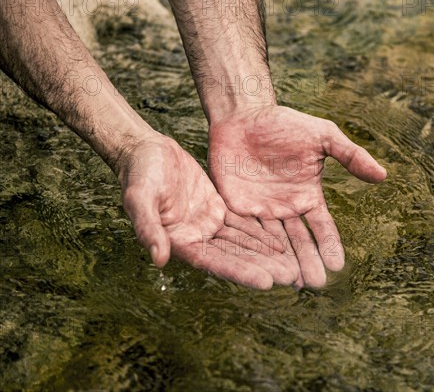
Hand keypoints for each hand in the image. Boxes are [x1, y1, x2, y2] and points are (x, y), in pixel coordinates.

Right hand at [118, 132, 297, 288]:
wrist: (146, 151)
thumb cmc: (138, 174)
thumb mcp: (140, 198)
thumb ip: (149, 228)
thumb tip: (159, 260)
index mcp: (179, 242)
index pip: (214, 262)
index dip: (240, 272)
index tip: (266, 283)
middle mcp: (197, 238)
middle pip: (235, 256)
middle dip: (263, 267)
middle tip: (292, 278)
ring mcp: (208, 224)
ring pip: (243, 242)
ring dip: (267, 254)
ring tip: (294, 266)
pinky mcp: (217, 208)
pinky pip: (243, 223)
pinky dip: (262, 233)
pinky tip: (283, 242)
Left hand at [208, 105, 386, 287]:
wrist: (243, 116)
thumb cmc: (285, 124)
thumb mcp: (322, 136)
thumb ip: (350, 155)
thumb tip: (383, 175)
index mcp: (308, 197)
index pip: (322, 227)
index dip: (329, 245)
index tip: (337, 265)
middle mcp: (286, 210)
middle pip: (298, 242)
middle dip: (306, 262)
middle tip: (314, 284)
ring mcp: (260, 212)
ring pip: (272, 243)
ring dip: (280, 262)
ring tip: (289, 282)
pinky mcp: (235, 209)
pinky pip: (244, 231)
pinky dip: (251, 249)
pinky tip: (256, 266)